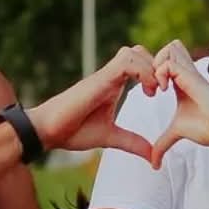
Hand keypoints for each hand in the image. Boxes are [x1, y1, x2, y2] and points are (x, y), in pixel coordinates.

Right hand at [27, 45, 158, 158]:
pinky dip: (142, 71)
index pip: (138, 62)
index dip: (153, 72)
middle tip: (161, 90)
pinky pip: (126, 62)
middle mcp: (109, 76)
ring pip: (133, 52)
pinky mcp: (99, 79)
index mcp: (112, 85)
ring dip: (150, 68)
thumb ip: (132, 142)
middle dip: (155, 66)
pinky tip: (146, 91)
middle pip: (138, 51)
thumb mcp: (110, 137)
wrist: (48, 130)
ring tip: (154, 90)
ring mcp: (103, 75)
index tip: (159, 93)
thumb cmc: (72, 131)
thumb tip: (152, 157)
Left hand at [150, 40, 208, 166]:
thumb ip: (163, 142)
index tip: (147, 90)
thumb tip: (153, 163)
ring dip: (156, 65)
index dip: (151, 69)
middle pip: (168, 48)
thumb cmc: (208, 129)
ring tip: (156, 87)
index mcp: (180, 82)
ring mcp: (190, 74)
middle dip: (152, 62)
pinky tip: (160, 90)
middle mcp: (186, 74)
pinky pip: (170, 63)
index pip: (165, 59)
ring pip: (169, 49)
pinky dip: (159, 73)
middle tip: (150, 86)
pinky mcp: (193, 78)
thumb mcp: (177, 132)